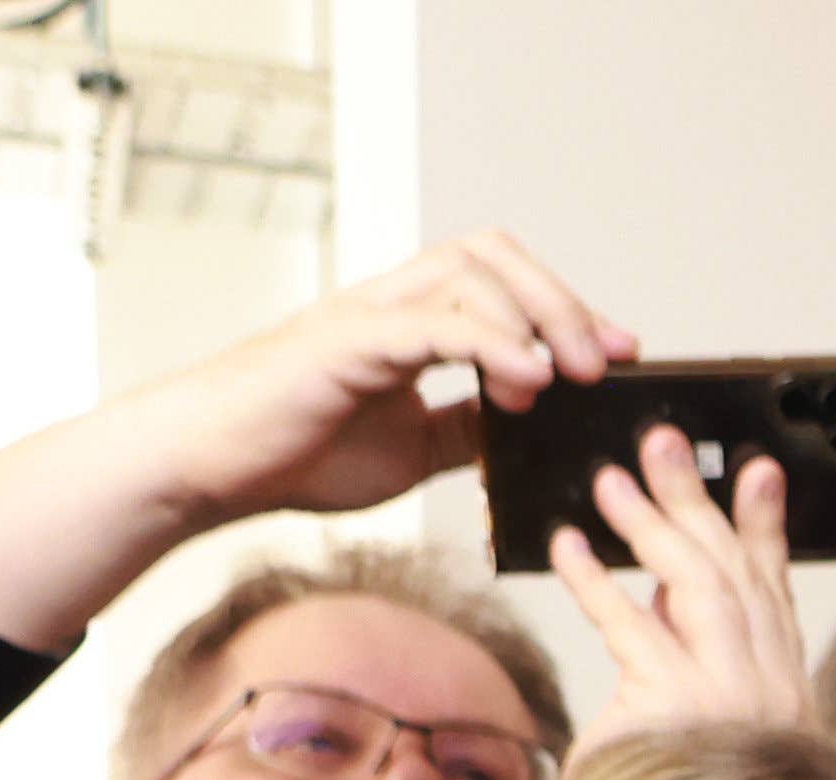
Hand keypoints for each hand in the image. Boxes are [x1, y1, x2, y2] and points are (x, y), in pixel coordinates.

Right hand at [138, 231, 634, 531]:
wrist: (213, 469)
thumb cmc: (297, 452)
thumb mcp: (413, 448)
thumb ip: (467, 428)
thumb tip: (529, 428)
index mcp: (409, 322)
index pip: (501, 282)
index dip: (567, 309)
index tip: (622, 353)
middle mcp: (391, 302)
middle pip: (492, 254)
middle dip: (561, 301)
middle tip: (604, 364)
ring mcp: (368, 314)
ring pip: (468, 272)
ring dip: (534, 319)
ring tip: (564, 379)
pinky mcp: (345, 341)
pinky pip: (432, 322)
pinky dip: (490, 342)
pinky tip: (526, 379)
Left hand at [545, 428, 807, 739]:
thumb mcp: (706, 728)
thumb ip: (691, 656)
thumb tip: (655, 586)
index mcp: (780, 690)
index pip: (774, 590)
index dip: (764, 525)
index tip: (756, 469)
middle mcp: (767, 685)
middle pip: (734, 570)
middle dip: (700, 499)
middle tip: (663, 440)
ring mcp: (730, 696)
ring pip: (696, 586)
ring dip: (651, 525)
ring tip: (609, 478)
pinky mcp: (681, 708)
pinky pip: (633, 630)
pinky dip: (596, 584)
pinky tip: (565, 549)